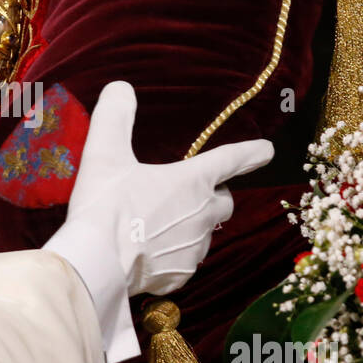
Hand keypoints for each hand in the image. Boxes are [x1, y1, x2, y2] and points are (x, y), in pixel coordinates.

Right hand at [52, 81, 273, 296]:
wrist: (95, 265)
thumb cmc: (104, 206)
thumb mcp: (104, 153)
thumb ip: (115, 116)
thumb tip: (121, 88)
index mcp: (192, 180)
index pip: (231, 159)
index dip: (251, 152)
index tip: (267, 150)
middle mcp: (203, 214)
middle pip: (224, 200)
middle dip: (211, 194)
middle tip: (180, 193)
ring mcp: (195, 248)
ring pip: (205, 232)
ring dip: (190, 224)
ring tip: (154, 223)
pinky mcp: (181, 275)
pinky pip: (186, 259)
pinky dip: (173, 252)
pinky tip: (146, 250)